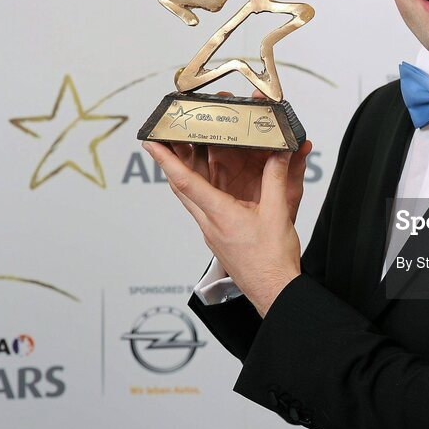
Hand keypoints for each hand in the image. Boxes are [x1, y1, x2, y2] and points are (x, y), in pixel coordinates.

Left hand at [143, 90, 312, 316]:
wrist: (273, 290)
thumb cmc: (272, 259)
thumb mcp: (277, 213)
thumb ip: (276, 179)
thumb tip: (278, 154)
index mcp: (220, 215)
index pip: (185, 182)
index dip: (166, 160)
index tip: (151, 143)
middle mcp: (210, 223)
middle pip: (182, 187)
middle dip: (173, 161)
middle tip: (169, 139)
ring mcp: (212, 231)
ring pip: (191, 197)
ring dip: (186, 174)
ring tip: (187, 153)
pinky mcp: (219, 236)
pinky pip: (204, 207)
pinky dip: (203, 188)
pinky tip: (214, 182)